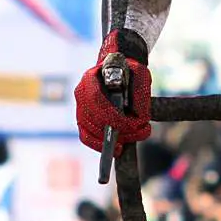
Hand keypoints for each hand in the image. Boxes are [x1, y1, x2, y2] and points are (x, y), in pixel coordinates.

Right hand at [74, 29, 151, 154]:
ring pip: (89, 131)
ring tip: (135, 136)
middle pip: (92, 118)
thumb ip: (141, 92)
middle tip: (139, 131)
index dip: (112, 115)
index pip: (95, 99)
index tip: (131, 124)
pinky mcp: (84, 120)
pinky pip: (87, 137)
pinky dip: (101, 145)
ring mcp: (80, 108)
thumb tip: (141, 118)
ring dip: (112, 139)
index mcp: (90, 78)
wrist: (120, 71)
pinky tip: (119, 148)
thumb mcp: (140, 74)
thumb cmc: (129, 71)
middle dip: (116, 129)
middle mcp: (81, 93)